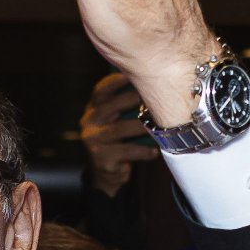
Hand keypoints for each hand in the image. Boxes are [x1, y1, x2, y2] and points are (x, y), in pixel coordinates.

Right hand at [76, 72, 160, 197]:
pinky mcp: (102, 159)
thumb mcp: (114, 123)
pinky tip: (155, 151)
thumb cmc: (117, 143)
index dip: (116, 81)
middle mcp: (90, 123)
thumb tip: (150, 85)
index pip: (101, 91)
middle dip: (133, 98)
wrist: (105, 175)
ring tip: (159, 124)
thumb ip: (123, 106)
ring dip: (142, 126)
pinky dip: (143, 152)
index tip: (134, 74)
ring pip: (121, 129)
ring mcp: (94, 141)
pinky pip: (127, 152)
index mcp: (93, 111)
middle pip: (112, 106)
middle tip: (153, 95)